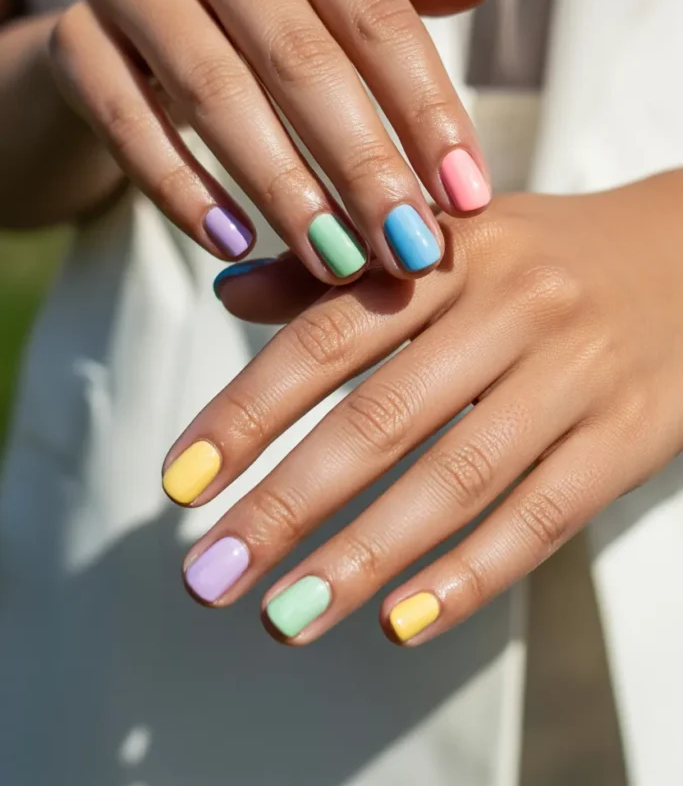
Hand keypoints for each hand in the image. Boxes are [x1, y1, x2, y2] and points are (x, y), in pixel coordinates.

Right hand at [48, 0, 502, 280]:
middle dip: (365, 166)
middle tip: (409, 251)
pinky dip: (184, 190)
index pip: (378, 16)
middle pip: (301, 58)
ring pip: (216, 92)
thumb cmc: (263, 25)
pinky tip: (234, 246)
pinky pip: (131, 124)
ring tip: (337, 261)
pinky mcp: (74, 39)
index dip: (429, 112)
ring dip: (285, 189)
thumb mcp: (334, 3)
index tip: (468, 201)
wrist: (137, 36)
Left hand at [161, 172, 682, 643]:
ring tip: (284, 617)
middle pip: (382, 418)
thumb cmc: (546, 256)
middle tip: (209, 575)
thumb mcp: (450, 239)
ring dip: (362, 558)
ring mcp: (577, 374)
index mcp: (452, 252)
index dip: (248, 411)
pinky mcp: (632, 436)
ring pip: (457, 479)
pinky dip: (469, 575)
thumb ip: (342, 271)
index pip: (328, 336)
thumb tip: (229, 294)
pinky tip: (400, 621)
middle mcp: (513, 307)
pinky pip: (542, 517)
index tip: (181, 483)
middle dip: (286, 504)